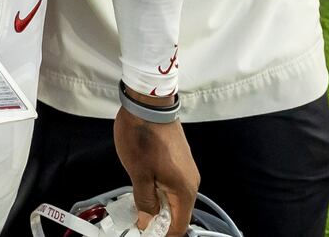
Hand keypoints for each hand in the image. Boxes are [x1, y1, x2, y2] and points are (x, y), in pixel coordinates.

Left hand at [113, 105, 199, 232]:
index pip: (179, 225)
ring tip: (138, 204)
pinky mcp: (180, 159)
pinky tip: (144, 187)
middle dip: (159, 220)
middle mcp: (191, 181)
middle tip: (138, 220)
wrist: (148, 104)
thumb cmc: (143, 138)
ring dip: (158, 204)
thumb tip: (147, 222)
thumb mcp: (138, 174)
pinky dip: (160, 190)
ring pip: (174, 197)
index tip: (147, 233)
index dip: (163, 234)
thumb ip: (145, 202)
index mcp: (184, 190)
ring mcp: (187, 169)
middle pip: (178, 212)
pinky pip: (172, 184)